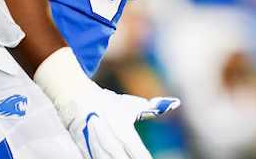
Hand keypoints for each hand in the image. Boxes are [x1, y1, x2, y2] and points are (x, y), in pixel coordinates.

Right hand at [59, 80, 178, 158]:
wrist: (79, 104)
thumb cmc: (109, 104)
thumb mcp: (133, 105)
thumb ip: (155, 108)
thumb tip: (176, 102)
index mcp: (125, 134)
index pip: (141, 156)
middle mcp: (112, 146)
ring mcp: (98, 153)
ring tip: (130, 157)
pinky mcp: (88, 155)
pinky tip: (115, 157)